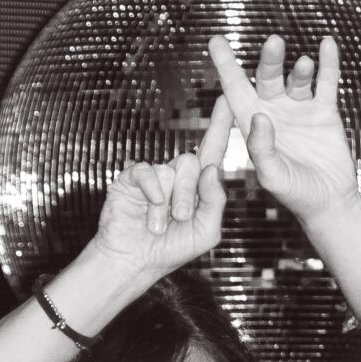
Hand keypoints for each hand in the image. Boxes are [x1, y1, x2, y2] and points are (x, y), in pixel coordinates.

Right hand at [87, 124, 227, 288]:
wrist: (134, 263)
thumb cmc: (171, 250)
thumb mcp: (206, 231)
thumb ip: (215, 202)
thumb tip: (211, 169)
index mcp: (197, 187)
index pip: (212, 150)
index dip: (220, 125)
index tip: (227, 98)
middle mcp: (177, 177)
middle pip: (192, 162)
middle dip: (187, 194)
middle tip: (180, 218)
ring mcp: (155, 176)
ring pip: (171, 169)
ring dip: (167, 203)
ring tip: (158, 226)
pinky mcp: (133, 178)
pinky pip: (148, 172)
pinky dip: (151, 192)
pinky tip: (148, 210)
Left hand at [208, 32, 360, 229]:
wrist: (329, 203)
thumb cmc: (295, 195)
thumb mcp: (272, 176)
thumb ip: (262, 149)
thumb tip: (260, 116)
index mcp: (254, 126)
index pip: (235, 91)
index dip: (226, 66)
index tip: (215, 41)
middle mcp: (274, 112)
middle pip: (267, 78)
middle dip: (269, 61)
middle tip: (273, 44)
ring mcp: (299, 109)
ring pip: (296, 78)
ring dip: (300, 69)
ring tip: (303, 64)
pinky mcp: (324, 111)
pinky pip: (326, 81)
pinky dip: (328, 63)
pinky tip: (327, 44)